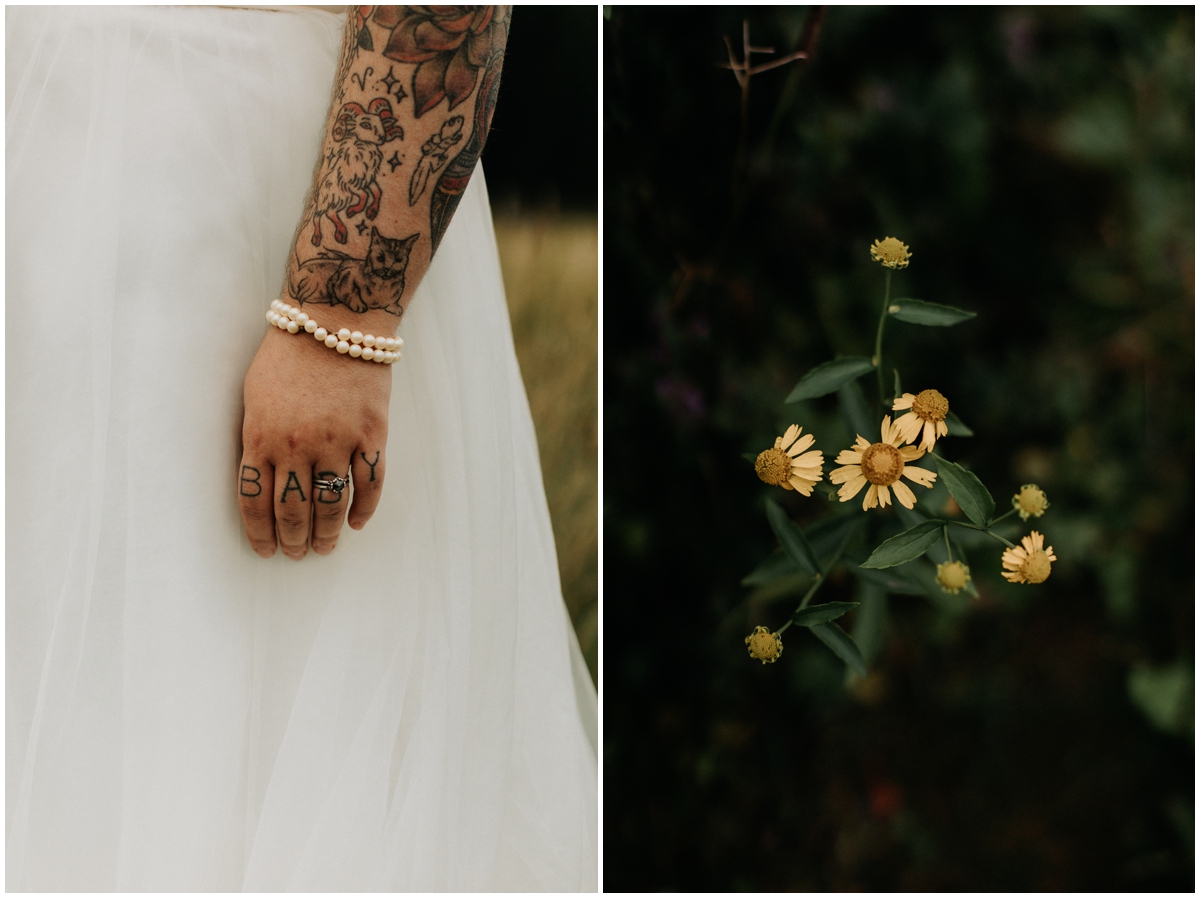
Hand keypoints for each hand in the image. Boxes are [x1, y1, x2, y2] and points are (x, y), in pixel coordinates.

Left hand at [238, 322, 391, 558]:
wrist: (335, 322)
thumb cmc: (288, 356)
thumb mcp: (253, 397)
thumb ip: (256, 440)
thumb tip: (262, 482)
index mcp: (262, 438)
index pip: (256, 502)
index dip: (260, 533)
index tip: (266, 550)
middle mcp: (298, 446)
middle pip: (294, 511)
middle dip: (293, 540)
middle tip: (297, 554)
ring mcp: (338, 442)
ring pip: (331, 505)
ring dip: (326, 533)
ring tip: (324, 547)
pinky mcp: (372, 435)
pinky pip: (370, 485)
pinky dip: (363, 510)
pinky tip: (356, 523)